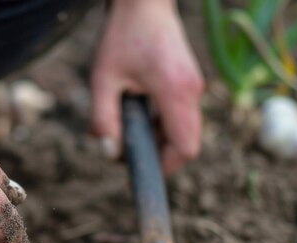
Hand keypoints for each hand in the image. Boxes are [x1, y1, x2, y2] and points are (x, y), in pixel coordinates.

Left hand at [91, 0, 204, 173]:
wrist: (144, 2)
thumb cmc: (122, 35)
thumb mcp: (102, 77)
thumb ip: (103, 118)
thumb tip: (109, 153)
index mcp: (175, 91)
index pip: (185, 148)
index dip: (165, 167)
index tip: (139, 172)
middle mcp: (192, 91)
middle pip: (186, 144)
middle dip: (158, 156)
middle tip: (126, 152)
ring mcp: (194, 87)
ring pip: (183, 132)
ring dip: (157, 140)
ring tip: (126, 129)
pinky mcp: (189, 84)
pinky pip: (180, 117)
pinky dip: (160, 126)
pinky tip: (136, 114)